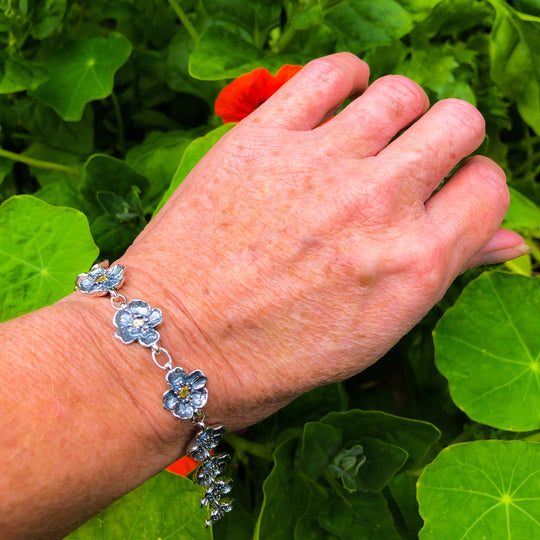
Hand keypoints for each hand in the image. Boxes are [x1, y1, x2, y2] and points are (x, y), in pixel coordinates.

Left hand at [118, 53, 525, 431]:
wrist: (172, 346)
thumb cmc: (272, 358)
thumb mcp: (373, 333)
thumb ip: (444, 273)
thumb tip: (511, 239)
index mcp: (414, 266)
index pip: (490, 188)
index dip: (471, 190)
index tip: (442, 198)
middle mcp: (377, 206)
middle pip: (459, 122)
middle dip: (445, 140)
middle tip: (409, 164)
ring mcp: (319, 165)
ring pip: (402, 91)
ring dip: (396, 112)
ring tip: (366, 139)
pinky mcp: (263, 138)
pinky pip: (331, 72)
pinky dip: (343, 81)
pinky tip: (333, 108)